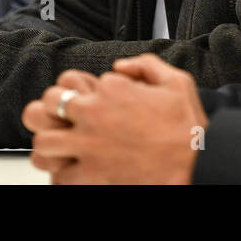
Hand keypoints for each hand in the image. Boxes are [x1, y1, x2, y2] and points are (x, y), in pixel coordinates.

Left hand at [24, 54, 206, 183]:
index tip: (90, 99)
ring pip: (44, 140)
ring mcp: (89, 146)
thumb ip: (146, 65)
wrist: (195, 166)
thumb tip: (120, 66)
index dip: (80, 89)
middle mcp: (95, 113)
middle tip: (67, 119)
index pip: (73, 79)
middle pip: (49, 102)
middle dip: (54, 108)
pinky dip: (63, 173)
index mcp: (114, 88)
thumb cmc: (188, 128)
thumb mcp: (177, 82)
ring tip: (65, 146)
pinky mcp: (91, 175)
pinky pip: (58, 175)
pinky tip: (76, 169)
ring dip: (52, 141)